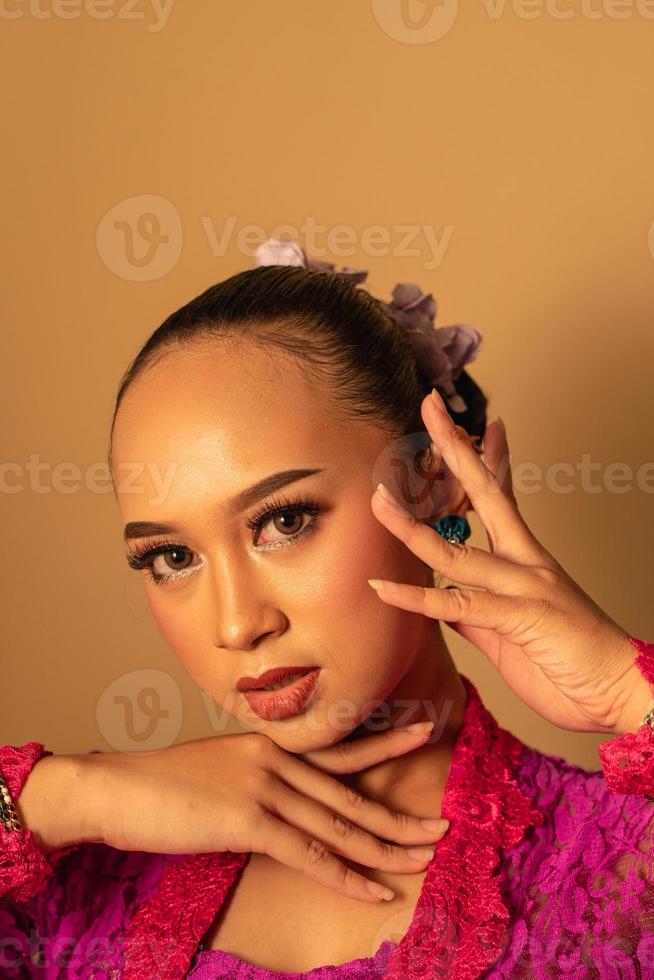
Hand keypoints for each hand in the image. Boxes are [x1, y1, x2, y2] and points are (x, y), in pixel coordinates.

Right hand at [73, 725, 448, 903]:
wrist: (117, 788)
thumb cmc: (162, 787)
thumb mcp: (219, 771)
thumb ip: (258, 782)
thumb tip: (284, 807)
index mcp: (270, 745)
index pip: (339, 749)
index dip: (385, 744)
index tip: (424, 730)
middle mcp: (275, 759)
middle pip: (351, 793)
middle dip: (399, 816)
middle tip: (444, 825)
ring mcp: (264, 786)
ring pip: (339, 824)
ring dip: (386, 847)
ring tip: (424, 857)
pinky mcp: (248, 819)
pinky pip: (310, 853)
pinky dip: (346, 875)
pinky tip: (373, 890)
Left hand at [368, 388, 649, 735]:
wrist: (619, 694)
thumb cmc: (568, 663)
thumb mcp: (509, 631)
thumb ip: (473, 611)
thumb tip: (441, 601)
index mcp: (525, 560)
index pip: (500, 497)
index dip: (486, 458)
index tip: (476, 422)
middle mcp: (526, 562)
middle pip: (484, 494)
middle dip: (453, 450)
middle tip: (430, 407)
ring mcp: (525, 586)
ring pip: (456, 551)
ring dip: (410, 527)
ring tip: (377, 499)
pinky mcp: (522, 618)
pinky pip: (458, 604)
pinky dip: (416, 598)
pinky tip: (382, 586)